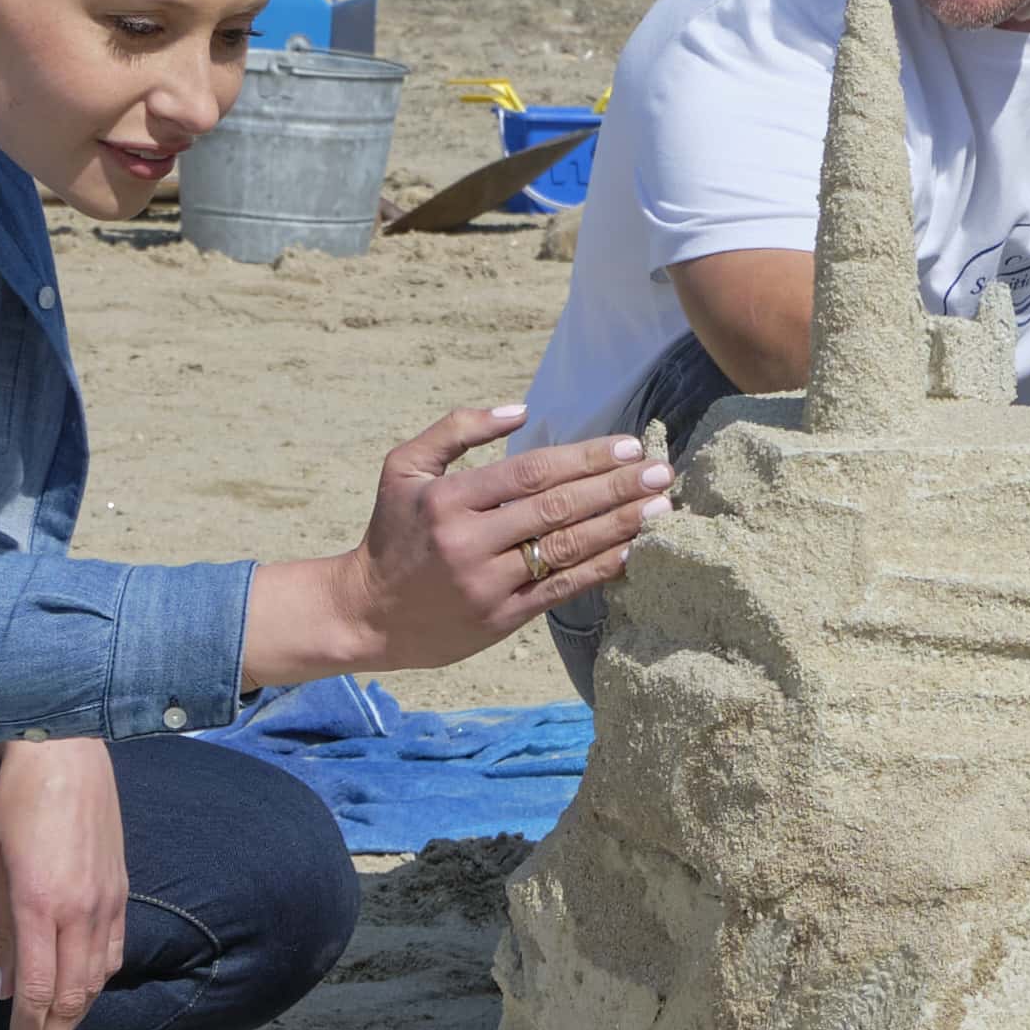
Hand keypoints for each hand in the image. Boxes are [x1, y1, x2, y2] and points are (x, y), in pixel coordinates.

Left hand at [0, 736, 130, 1029]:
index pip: (39, 994)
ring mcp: (108, 901)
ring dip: (74, 1019)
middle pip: (74, 999)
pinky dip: (96, 983)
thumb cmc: (15, 805)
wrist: (66, 752)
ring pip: (98, 980)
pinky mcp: (122, 890)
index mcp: (40, 906)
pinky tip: (81, 994)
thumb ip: (1, 934)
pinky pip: (114, 952)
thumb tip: (9, 991)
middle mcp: (81, 911)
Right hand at [245, 403, 677, 681]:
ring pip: (566, 550)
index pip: (531, 473)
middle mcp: (471, 542)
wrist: (367, 614)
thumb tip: (519, 410)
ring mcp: (489, 585)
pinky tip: (633, 549)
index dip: (585, 458)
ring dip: (620, 527)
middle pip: (558, 510)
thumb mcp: (403, 469)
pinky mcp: (502, 619)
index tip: (629, 445)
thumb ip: (455, 430)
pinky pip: (562, 589)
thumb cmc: (392, 533)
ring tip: (661, 508)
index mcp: (450, 499)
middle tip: (662, 472)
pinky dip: (601, 569)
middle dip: (616, 488)